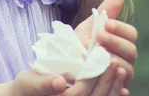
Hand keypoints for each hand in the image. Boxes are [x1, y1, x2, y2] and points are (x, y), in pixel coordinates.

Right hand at [9, 61, 126, 95]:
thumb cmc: (25, 88)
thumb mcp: (29, 82)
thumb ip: (44, 82)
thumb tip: (59, 82)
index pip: (81, 94)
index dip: (93, 78)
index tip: (102, 57)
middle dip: (107, 82)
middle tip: (115, 61)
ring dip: (113, 89)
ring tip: (120, 70)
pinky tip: (123, 89)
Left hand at [73, 0, 137, 92]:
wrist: (66, 69)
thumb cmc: (80, 46)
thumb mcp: (90, 27)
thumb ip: (105, 11)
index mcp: (122, 44)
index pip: (131, 34)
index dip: (121, 28)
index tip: (106, 23)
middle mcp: (126, 61)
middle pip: (132, 51)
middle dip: (116, 42)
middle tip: (100, 37)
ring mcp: (122, 78)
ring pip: (127, 70)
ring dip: (114, 61)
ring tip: (100, 56)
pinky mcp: (115, 91)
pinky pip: (121, 90)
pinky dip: (118, 86)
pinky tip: (110, 77)